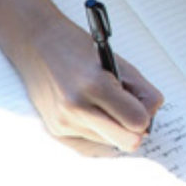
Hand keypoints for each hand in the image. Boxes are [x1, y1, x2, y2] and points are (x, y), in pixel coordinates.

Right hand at [12, 15, 163, 151]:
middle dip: (133, 129)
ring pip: (110, 143)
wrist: (35, 43)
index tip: (139, 104)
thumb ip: (142, 92)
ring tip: (98, 101)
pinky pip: (91, 141)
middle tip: (127, 110)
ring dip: (111, 126)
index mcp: (95, 85)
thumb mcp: (117, 62)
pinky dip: (95, 127)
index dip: (144, 114)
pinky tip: (85, 108)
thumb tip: (149, 121)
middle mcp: (76, 108)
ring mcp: (63, 122)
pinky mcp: (55, 130)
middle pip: (128, 143)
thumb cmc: (77, 48)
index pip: (138, 122)